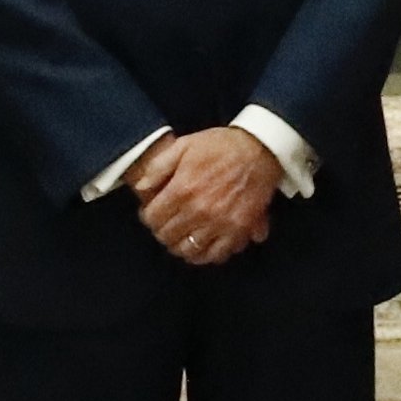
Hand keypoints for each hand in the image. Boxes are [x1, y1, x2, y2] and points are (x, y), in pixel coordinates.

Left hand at [128, 128, 281, 264]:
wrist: (259, 149)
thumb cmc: (220, 146)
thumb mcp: (184, 145)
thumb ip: (158, 167)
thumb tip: (141, 188)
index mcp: (182, 189)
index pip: (153, 219)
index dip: (148, 217)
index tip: (153, 213)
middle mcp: (199, 211)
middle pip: (168, 237)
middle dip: (163, 232)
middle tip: (167, 225)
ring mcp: (220, 223)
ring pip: (190, 251)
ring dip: (182, 246)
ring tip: (183, 238)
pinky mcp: (239, 230)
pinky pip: (218, 254)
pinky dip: (207, 255)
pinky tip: (203, 246)